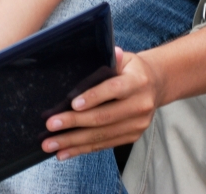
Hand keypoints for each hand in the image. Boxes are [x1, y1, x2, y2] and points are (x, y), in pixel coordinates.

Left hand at [41, 47, 160, 159]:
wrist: (155, 85)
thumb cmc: (131, 69)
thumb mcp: (125, 59)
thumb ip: (114, 59)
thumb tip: (112, 52)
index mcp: (137, 82)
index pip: (113, 89)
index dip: (93, 97)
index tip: (73, 104)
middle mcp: (140, 105)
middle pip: (103, 117)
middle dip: (74, 122)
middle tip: (51, 125)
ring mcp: (137, 124)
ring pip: (102, 135)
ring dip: (73, 142)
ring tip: (50, 144)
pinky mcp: (132, 136)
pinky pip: (104, 144)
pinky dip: (82, 149)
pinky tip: (64, 152)